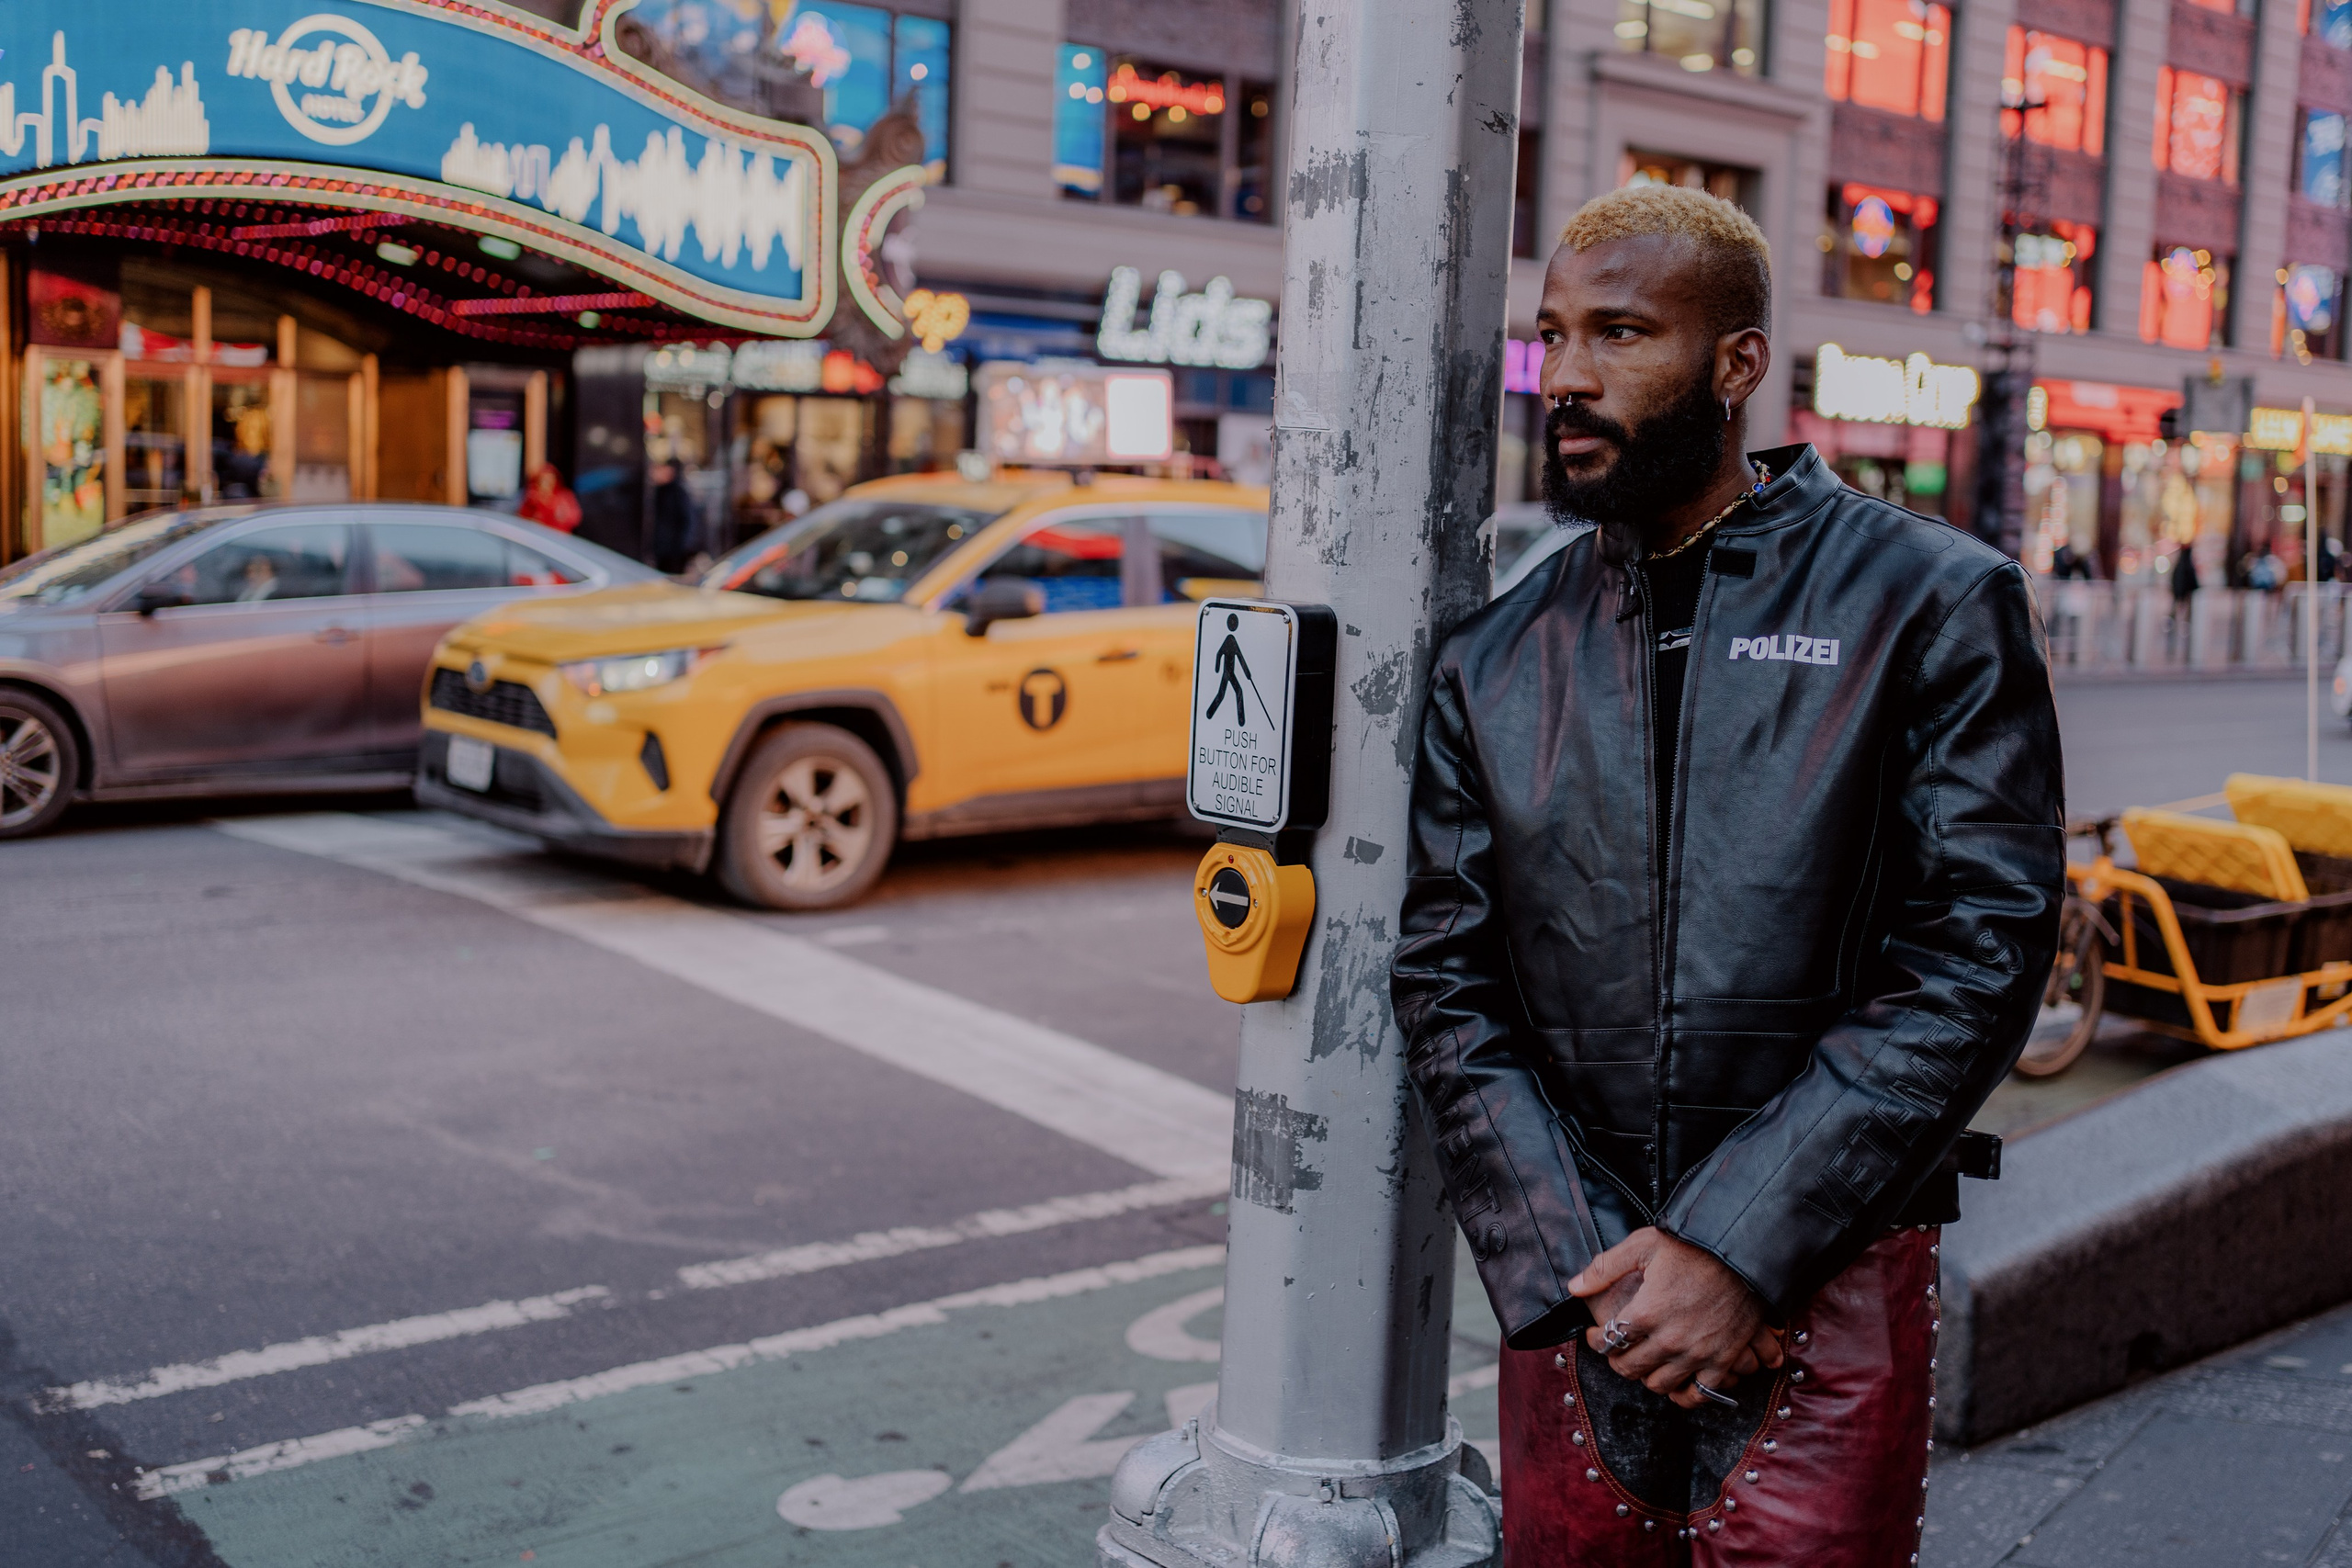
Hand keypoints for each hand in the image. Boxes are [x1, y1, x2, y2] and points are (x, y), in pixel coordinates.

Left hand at [1569, 1227, 1781, 1408]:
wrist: (1744, 1251)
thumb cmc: (1692, 1245)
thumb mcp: (1643, 1245)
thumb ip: (1605, 1268)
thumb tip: (1574, 1287)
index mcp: (1645, 1312)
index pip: (1607, 1341)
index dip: (1595, 1341)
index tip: (1594, 1335)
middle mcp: (1669, 1339)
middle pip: (1629, 1368)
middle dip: (1617, 1359)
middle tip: (1618, 1348)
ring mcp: (1697, 1353)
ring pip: (1658, 1385)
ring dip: (1646, 1376)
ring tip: (1644, 1361)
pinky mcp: (1723, 1360)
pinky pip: (1698, 1395)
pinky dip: (1684, 1395)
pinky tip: (1675, 1383)